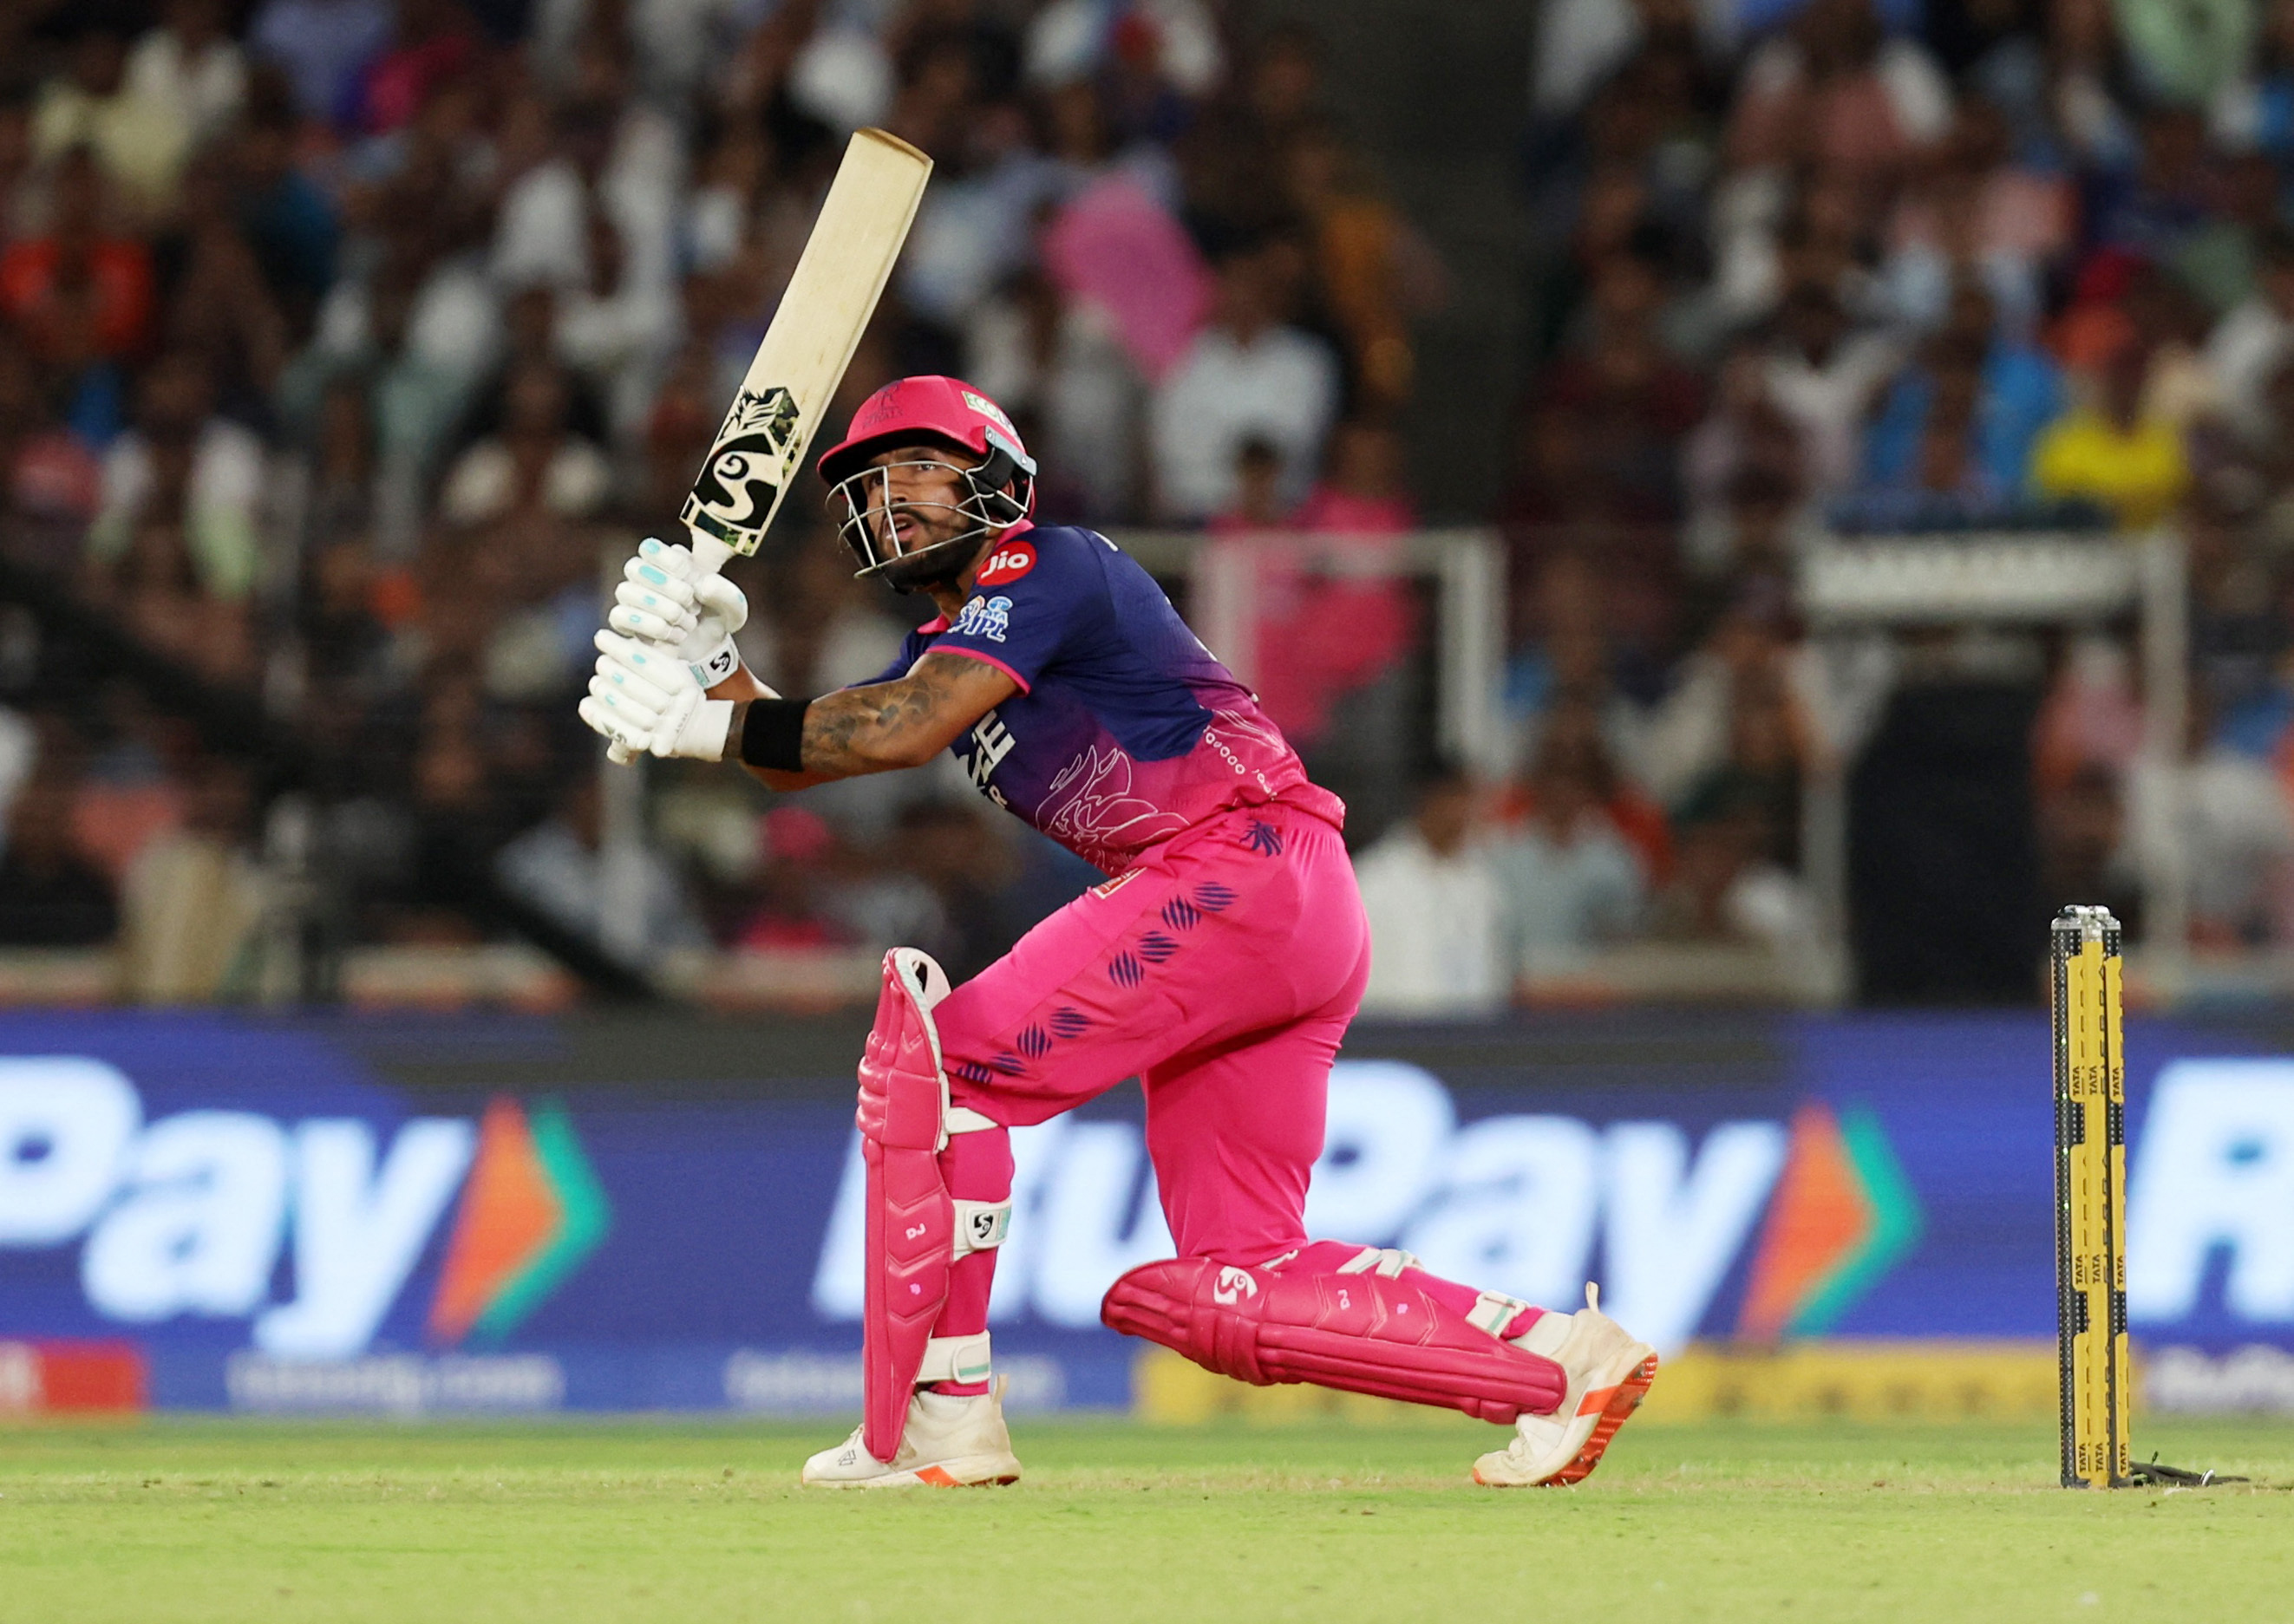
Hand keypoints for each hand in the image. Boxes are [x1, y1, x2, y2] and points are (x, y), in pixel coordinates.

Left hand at [579, 629, 735, 760]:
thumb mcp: (671, 669)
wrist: (695, 727)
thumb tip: (615, 642)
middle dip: (612, 672)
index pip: (646, 664)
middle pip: (636, 687)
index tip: (601, 637)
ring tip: (594, 682)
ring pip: (629, 711)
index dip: (620, 650)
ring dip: (605, 694)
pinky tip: (586, 706)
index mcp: (683, 683)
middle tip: (600, 663)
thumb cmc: (674, 692)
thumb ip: (647, 657)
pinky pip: (625, 734)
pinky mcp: (655, 745)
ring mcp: (668, 728)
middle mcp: (679, 706)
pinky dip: (602, 719)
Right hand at [607, 537, 748, 686]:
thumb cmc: (716, 619)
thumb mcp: (733, 608)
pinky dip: (653, 627)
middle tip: (694, 605)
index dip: (672, 564)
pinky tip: (676, 636)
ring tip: (688, 623)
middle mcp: (644, 575)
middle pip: (633, 567)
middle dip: (668, 587)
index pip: (651, 547)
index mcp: (668, 559)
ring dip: (662, 609)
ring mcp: (631, 598)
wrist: (708, 651)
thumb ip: (725, 593)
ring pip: (625, 591)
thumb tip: (701, 587)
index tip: (695, 580)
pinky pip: (620, 616)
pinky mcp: (624, 622)